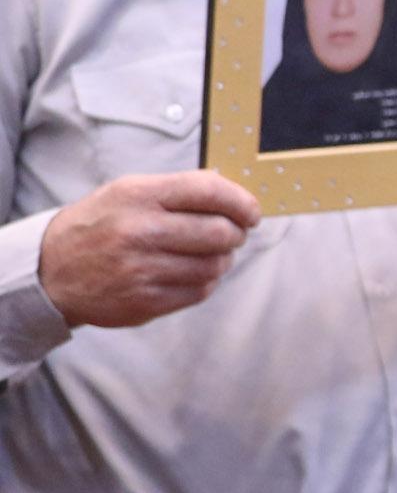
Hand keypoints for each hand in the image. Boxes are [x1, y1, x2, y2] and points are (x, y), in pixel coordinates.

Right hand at [35, 172, 262, 328]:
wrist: (49, 273)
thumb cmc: (98, 226)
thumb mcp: (126, 192)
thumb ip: (178, 190)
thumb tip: (232, 192)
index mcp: (137, 196)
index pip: (209, 191)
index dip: (241, 201)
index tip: (252, 211)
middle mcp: (139, 232)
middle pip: (220, 232)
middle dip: (236, 233)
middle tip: (232, 233)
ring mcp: (141, 270)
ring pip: (214, 265)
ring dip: (222, 259)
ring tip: (208, 254)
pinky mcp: (144, 302)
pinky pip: (199, 291)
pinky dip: (204, 281)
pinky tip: (190, 273)